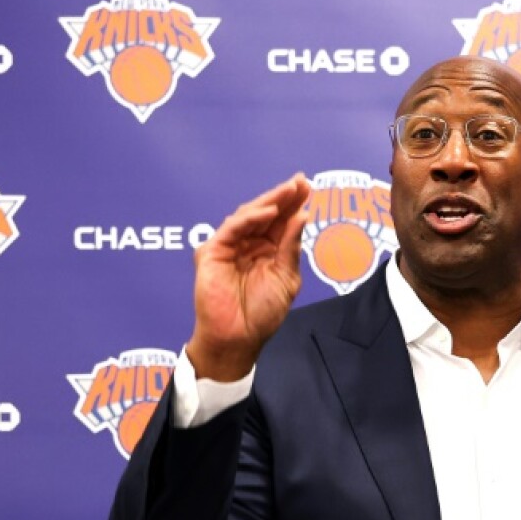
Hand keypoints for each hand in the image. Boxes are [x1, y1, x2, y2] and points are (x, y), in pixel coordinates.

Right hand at [187, 174, 311, 380]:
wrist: (239, 337)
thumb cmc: (262, 314)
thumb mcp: (286, 279)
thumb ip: (291, 247)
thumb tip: (303, 216)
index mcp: (268, 251)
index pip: (281, 221)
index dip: (293, 204)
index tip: (308, 186)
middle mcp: (249, 244)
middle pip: (266, 214)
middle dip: (284, 196)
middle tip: (300, 181)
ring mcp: (230, 246)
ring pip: (249, 216)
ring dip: (270, 202)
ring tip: (289, 191)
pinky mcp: (213, 251)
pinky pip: (232, 228)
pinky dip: (250, 217)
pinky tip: (269, 211)